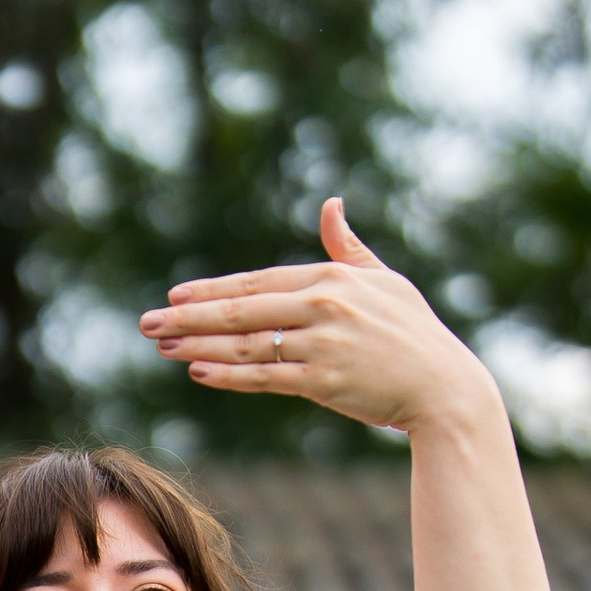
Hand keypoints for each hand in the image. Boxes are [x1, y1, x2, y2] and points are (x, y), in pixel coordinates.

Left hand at [141, 197, 499, 440]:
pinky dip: (230, 376)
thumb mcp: (384, 280)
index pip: (259, 282)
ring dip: (198, 346)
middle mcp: (323, 305)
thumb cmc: (414, 334)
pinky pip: (265, 377)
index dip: (213, 290)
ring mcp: (322, 344)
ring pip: (246, 344)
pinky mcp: (324, 382)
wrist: (443, 386)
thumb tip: (330, 205)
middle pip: (241, 310)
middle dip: (189, 316)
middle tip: (147, 321)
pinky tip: (198, 373)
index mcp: (333, 278)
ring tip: (161, 346)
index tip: (176, 294)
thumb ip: (348, 248)